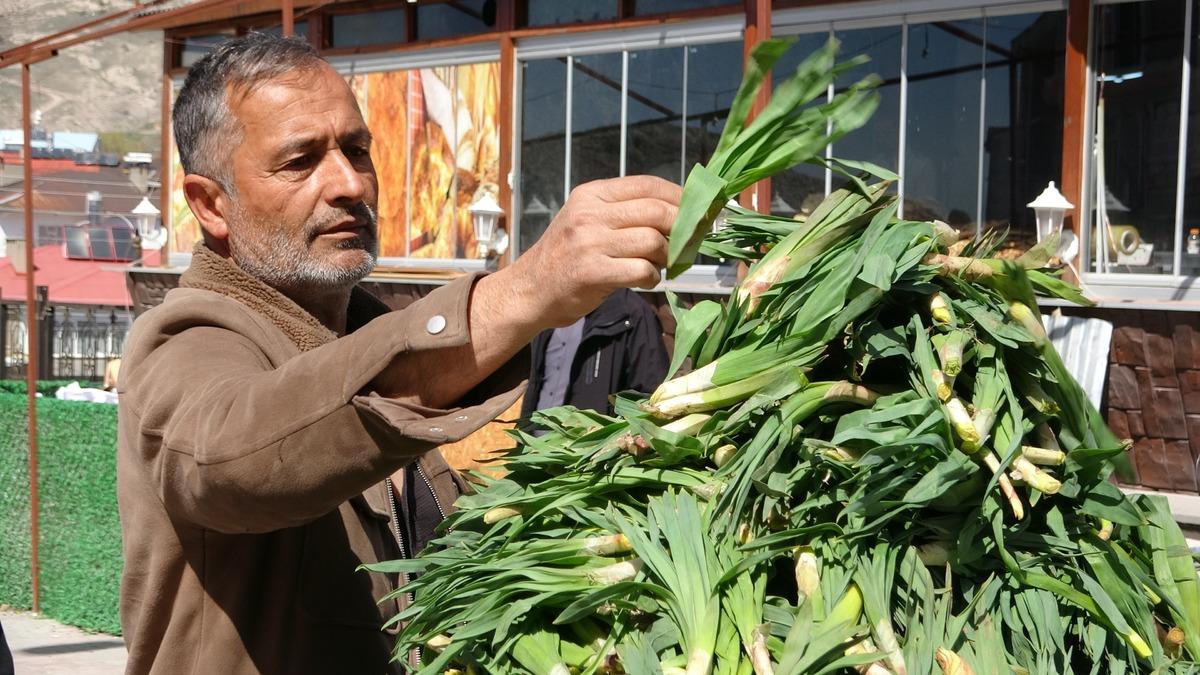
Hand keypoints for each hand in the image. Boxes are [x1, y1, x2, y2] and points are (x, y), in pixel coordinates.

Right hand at [487, 175, 680, 331]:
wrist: (530, 290)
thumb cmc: (566, 257)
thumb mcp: (587, 220)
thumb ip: (624, 212)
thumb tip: (678, 212)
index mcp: (592, 194)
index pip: (648, 185)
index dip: (680, 197)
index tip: (698, 211)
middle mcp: (590, 214)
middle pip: (657, 212)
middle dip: (683, 228)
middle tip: (688, 243)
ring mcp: (590, 243)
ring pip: (654, 242)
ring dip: (666, 257)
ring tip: (658, 265)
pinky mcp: (592, 272)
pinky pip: (642, 270)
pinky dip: (652, 277)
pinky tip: (644, 280)